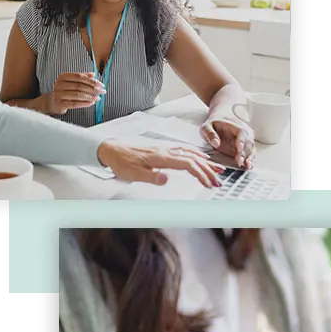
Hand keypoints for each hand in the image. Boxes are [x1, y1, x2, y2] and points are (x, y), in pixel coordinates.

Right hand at [48, 72, 104, 114]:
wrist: (52, 102)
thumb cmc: (64, 91)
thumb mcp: (71, 82)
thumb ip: (82, 77)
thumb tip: (93, 74)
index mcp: (63, 76)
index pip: (79, 76)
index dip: (91, 80)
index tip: (101, 84)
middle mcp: (59, 84)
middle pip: (80, 85)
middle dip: (93, 89)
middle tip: (102, 91)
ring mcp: (59, 94)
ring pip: (78, 95)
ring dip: (90, 96)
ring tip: (98, 98)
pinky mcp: (60, 104)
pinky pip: (75, 104)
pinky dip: (85, 103)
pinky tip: (92, 103)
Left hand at [96, 140, 224, 187]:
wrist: (111, 150)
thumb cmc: (122, 163)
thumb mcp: (134, 174)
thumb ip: (151, 177)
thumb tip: (166, 179)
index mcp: (161, 157)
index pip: (187, 164)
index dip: (201, 174)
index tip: (209, 183)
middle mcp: (166, 151)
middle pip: (193, 158)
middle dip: (208, 170)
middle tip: (219, 181)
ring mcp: (165, 148)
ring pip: (191, 153)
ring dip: (205, 161)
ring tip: (218, 169)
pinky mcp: (163, 149)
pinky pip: (185, 149)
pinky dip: (197, 153)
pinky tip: (201, 157)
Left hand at [200, 115, 255, 168]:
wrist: (219, 124)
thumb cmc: (213, 125)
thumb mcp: (207, 127)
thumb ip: (210, 134)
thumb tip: (216, 143)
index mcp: (235, 126)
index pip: (242, 132)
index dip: (241, 140)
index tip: (238, 148)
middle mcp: (243, 134)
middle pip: (248, 142)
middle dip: (245, 152)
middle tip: (239, 161)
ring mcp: (245, 142)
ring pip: (251, 150)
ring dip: (249, 158)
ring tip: (247, 166)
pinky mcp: (244, 150)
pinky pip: (249, 155)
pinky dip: (249, 161)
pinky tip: (248, 167)